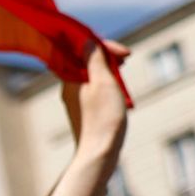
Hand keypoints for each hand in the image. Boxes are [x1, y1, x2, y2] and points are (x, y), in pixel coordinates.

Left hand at [43, 39, 130, 195]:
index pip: (82, 49)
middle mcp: (68, 87)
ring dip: (110, 72)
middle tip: (125, 59)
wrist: (98, 154)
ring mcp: (75, 99)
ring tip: (123, 76)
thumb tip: (86, 41)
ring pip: (93, 75)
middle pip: (87, 61)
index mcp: (69, 77)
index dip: (104, 46)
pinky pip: (95, 90)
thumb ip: (94, 60)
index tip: (126, 53)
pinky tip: (120, 95)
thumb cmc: (103, 117)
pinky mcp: (84, 111)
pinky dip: (109, 86)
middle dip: (108, 57)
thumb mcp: (103, 82)